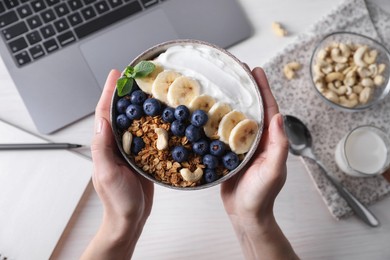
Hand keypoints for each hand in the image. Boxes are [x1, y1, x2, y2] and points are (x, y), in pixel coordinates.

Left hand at [81, 70, 153, 259]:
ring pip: (137, 121)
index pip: (105, 113)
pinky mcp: (144, 156)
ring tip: (153, 89)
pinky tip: (165, 116)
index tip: (118, 74)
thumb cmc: (117, 200)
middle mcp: (117, 143)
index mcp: (105, 145)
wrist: (130, 218)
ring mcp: (131, 149)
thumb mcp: (107, 173)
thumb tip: (102, 119)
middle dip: (127, 93)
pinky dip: (156, 123)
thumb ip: (102, 147)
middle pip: (122, 112)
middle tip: (138, 75)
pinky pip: (150, 135)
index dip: (110, 92)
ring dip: (143, 105)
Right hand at [221, 67, 297, 259]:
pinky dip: (217, 119)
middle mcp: (257, 139)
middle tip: (236, 71)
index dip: (263, 88)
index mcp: (270, 140)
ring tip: (221, 85)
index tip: (256, 71)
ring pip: (236, 117)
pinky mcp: (229, 153)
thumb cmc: (260, 195)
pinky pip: (223, 132)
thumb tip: (279, 117)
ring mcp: (242, 145)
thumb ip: (278, 146)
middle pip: (252, 108)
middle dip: (246, 89)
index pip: (268, 108)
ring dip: (230, 101)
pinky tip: (206, 111)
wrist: (245, 213)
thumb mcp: (273, 171)